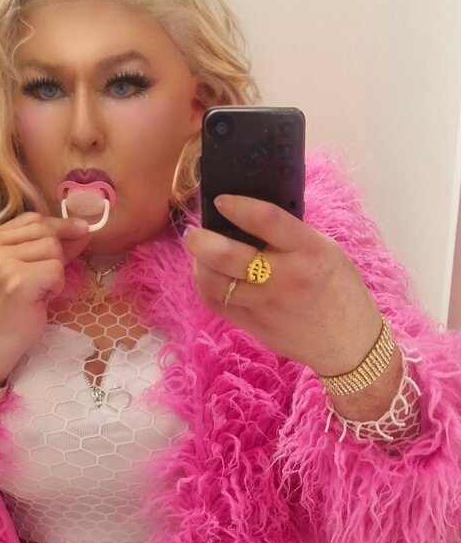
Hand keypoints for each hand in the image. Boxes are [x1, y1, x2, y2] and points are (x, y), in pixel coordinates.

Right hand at [0, 211, 90, 384]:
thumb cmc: (15, 305)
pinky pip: (56, 271)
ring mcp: (4, 262)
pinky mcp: (18, 280)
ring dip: (56, 274)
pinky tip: (39, 300)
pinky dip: (56, 287)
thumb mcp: (29, 267)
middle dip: (57, 255)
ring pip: (54, 251)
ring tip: (38, 291)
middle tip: (44, 280)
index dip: (60, 226)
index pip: (35, 218)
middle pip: (47, 232)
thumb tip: (84, 228)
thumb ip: (53, 246)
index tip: (78, 234)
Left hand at [183, 195, 384, 375]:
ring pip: (216, 283)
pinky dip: (205, 287)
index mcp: (309, 250)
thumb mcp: (326, 250)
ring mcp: (267, 305)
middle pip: (228, 256)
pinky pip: (217, 304)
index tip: (220, 200)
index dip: (237, 206)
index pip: (267, 220)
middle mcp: (285, 277)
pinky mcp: (255, 326)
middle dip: (201, 240)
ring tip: (199, 256)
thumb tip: (248, 216)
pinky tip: (207, 277)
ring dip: (199, 265)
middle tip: (192, 233)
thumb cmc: (339, 289)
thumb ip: (291, 235)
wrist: (349, 342)